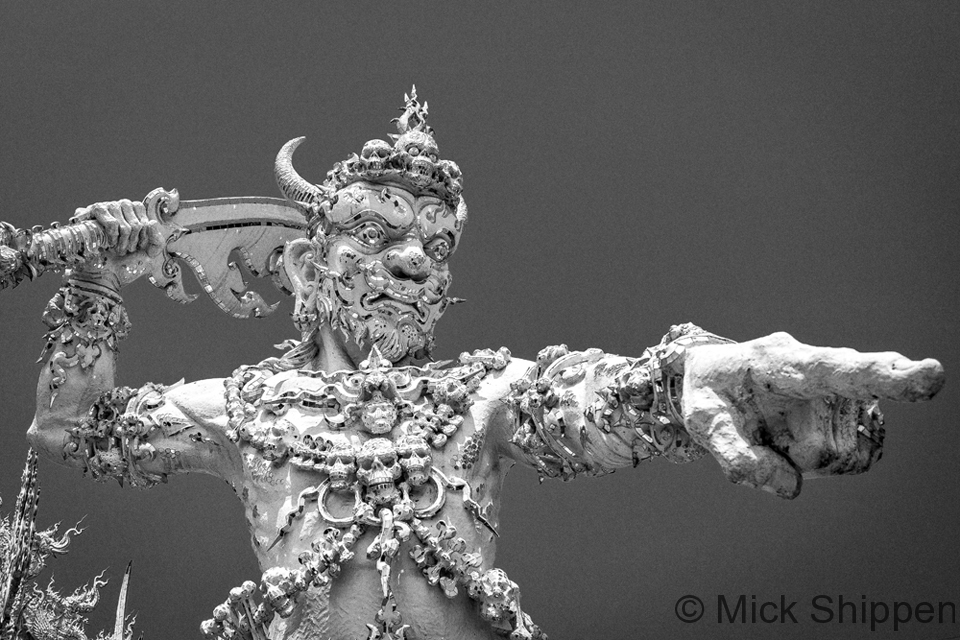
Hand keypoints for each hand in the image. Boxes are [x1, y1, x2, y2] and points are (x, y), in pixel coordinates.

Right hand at [70, 199, 164, 286]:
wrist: (106, 275)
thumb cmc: (126, 264)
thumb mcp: (149, 254)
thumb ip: (158, 240)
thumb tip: (151, 222)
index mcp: (135, 212)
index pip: (145, 219)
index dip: (143, 235)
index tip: (137, 247)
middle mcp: (120, 206)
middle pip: (136, 223)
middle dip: (133, 242)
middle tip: (125, 250)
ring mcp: (106, 209)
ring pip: (124, 225)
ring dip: (122, 242)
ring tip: (116, 248)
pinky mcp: (92, 216)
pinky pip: (112, 223)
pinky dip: (113, 237)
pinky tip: (107, 244)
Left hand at [682, 332, 944, 498]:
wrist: (711, 374)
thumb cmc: (706, 393)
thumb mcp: (702, 423)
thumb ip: (735, 456)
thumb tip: (791, 488)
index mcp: (779, 360)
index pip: (837, 368)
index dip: (884, 374)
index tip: (930, 376)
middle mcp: (817, 368)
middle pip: (837, 439)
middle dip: (801, 458)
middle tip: (762, 442)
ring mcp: (837, 388)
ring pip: (848, 451)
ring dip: (810, 458)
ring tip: (775, 437)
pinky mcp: (849, 407)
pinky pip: (856, 453)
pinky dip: (824, 460)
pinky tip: (797, 441)